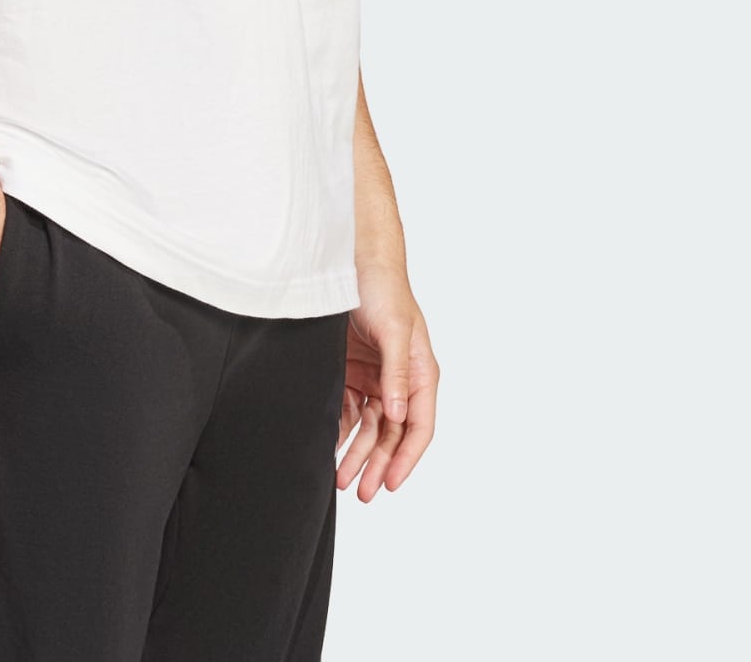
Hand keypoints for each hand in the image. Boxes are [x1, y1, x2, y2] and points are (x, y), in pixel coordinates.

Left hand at [336, 258, 438, 499]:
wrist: (351, 258)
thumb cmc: (383, 288)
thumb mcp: (393, 330)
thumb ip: (397, 374)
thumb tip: (399, 417)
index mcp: (420, 372)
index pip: (419, 426)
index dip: (407, 458)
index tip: (390, 484)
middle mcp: (399, 380)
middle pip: (392, 434)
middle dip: (377, 464)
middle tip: (360, 492)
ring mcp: (375, 376)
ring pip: (369, 427)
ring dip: (357, 453)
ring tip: (340, 478)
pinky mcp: (351, 370)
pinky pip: (348, 409)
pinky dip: (341, 429)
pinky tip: (331, 446)